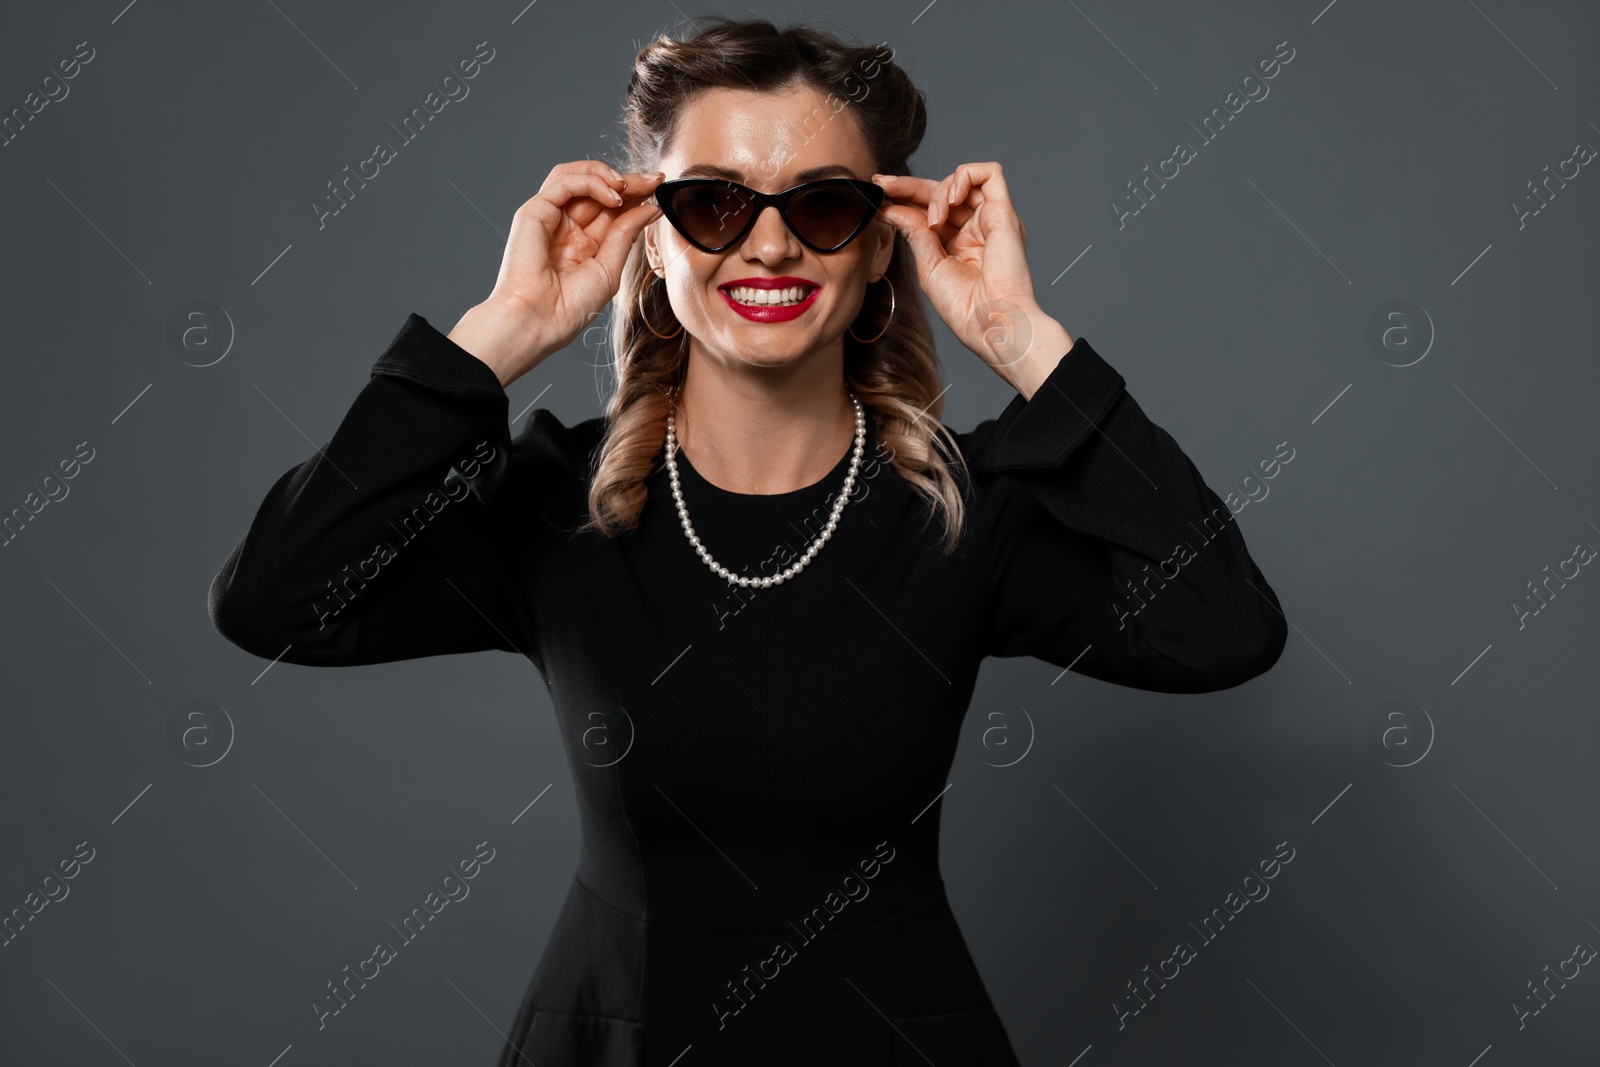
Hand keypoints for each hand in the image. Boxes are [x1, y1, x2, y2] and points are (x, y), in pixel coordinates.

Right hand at [471, 161, 663, 377]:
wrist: (540, 320)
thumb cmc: (571, 306)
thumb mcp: (609, 268)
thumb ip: (627, 234)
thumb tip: (652, 208)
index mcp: (582, 242)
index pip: (610, 207)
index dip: (635, 194)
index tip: (660, 187)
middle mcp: (565, 226)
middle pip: (597, 188)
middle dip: (628, 181)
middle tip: (655, 179)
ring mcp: (549, 216)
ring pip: (577, 176)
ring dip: (607, 174)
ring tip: (630, 185)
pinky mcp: (534, 211)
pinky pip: (564, 182)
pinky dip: (592, 182)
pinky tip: (614, 196)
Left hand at [872, 162, 1070, 382]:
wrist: (990, 322)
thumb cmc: (964, 307)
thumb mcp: (929, 265)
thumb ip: (914, 232)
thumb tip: (891, 208)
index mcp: (958, 243)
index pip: (929, 208)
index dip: (904, 196)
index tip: (879, 190)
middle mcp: (976, 228)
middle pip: (941, 190)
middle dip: (910, 185)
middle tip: (885, 184)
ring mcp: (991, 219)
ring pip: (962, 180)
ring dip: (938, 191)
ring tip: (934, 220)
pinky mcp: (1006, 213)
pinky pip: (991, 173)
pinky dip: (966, 176)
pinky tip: (951, 199)